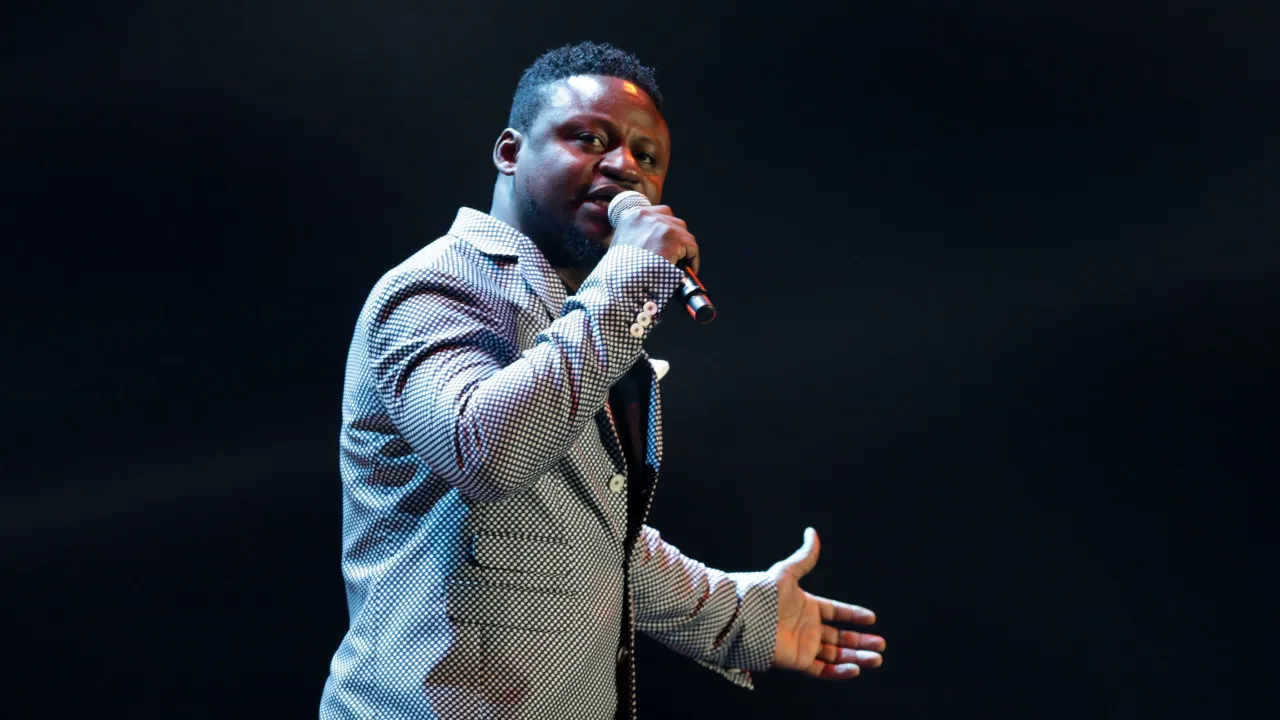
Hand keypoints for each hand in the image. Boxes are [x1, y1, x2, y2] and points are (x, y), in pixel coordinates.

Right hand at [610, 204, 700, 274]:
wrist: (620, 285)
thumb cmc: (619, 272)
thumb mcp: (621, 244)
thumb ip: (637, 235)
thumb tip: (653, 241)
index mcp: (631, 215)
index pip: (659, 214)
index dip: (665, 230)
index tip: (668, 244)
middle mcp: (646, 215)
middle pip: (674, 221)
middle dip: (678, 239)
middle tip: (676, 256)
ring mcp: (660, 225)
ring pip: (685, 234)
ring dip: (684, 250)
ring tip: (680, 265)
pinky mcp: (673, 239)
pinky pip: (692, 247)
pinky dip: (692, 260)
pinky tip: (685, 271)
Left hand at [769, 528, 885, 678]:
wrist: (741, 616)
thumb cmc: (761, 593)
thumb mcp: (786, 573)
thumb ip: (805, 557)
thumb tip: (812, 532)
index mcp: (807, 605)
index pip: (836, 611)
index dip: (854, 615)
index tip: (872, 618)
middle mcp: (808, 626)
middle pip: (841, 637)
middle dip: (862, 641)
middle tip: (882, 643)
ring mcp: (803, 644)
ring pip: (836, 655)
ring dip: (857, 657)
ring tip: (878, 659)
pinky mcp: (797, 661)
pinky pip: (822, 670)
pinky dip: (839, 672)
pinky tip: (856, 670)